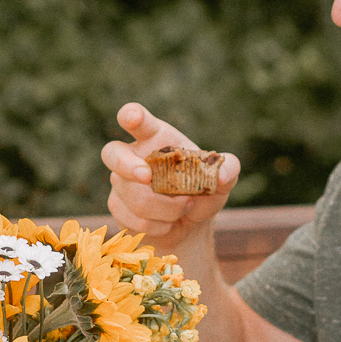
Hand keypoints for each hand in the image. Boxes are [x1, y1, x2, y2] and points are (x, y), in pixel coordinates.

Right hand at [101, 103, 239, 243]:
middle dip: (127, 166)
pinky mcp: (118, 207)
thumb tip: (221, 174)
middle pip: (112, 153)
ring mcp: (120, 182)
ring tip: (184, 208)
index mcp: (155, 138)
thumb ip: (228, 169)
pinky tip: (168, 223)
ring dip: (167, 209)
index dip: (131, 115)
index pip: (137, 120)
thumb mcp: (221, 180)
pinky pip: (134, 219)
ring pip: (135, 196)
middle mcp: (132, 156)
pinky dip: (159, 225)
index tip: (131, 117)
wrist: (188, 225)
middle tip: (148, 177)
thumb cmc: (200, 192)